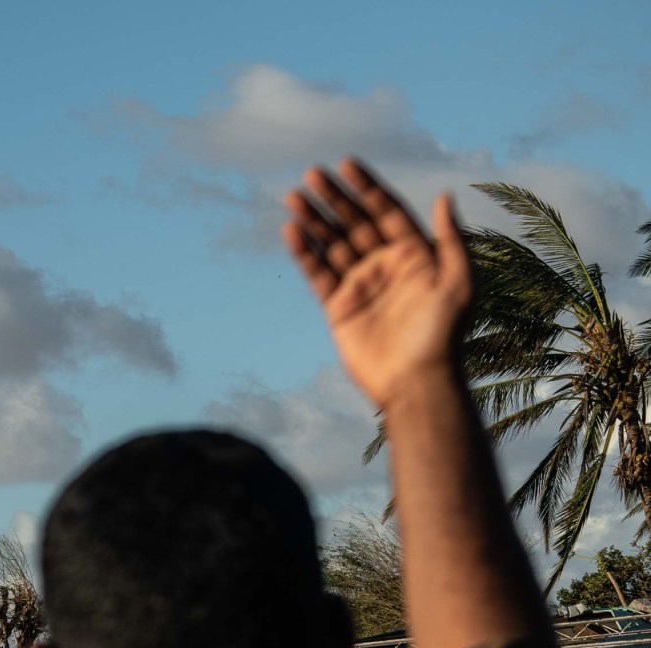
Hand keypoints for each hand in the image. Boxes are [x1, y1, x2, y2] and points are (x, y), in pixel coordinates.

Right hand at [282, 158, 471, 408]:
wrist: (415, 381)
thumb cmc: (443, 333)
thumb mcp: (458, 282)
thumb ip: (450, 240)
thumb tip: (444, 197)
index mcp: (415, 254)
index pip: (386, 211)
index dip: (367, 187)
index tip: (346, 165)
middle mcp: (386, 265)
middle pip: (355, 222)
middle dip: (334, 198)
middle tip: (311, 174)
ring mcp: (360, 284)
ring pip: (332, 243)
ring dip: (314, 220)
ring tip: (294, 197)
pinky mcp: (338, 307)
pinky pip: (317, 273)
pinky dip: (304, 253)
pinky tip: (291, 231)